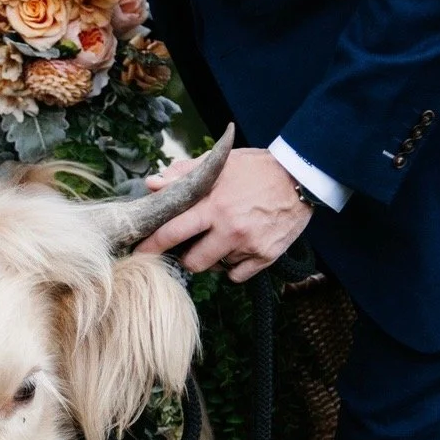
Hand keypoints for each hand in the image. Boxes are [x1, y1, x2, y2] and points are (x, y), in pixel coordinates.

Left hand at [136, 148, 310, 281]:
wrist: (300, 178)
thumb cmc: (256, 169)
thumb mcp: (220, 164)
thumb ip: (184, 174)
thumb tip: (153, 184)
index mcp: (213, 205)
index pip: (172, 232)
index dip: (151, 246)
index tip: (138, 252)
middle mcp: (229, 229)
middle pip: (192, 262)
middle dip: (183, 258)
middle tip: (186, 247)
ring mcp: (248, 245)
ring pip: (215, 268)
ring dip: (211, 259)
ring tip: (220, 238)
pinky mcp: (266, 257)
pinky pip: (236, 275)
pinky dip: (233, 266)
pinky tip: (238, 247)